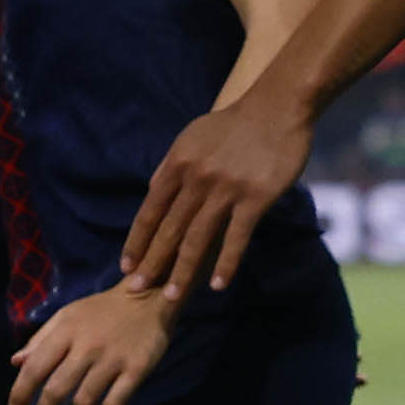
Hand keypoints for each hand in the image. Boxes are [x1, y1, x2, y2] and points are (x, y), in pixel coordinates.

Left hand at [7, 281, 177, 404]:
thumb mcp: (67, 316)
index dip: (20, 394)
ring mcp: (113, 359)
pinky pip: (115, 402)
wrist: (148, 297)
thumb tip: (16, 363)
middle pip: (57, 390)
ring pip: (85, 401)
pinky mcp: (137, 369)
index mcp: (66, 331)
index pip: (35, 368)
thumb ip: (40, 339)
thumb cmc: (101, 310)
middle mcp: (87, 346)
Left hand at [122, 92, 313, 299]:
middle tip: (138, 290)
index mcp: (178, 164)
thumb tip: (151, 190)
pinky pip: (236, 238)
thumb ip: (171, 165)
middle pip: (169, 229)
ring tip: (172, 296)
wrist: (276, 107)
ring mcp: (226, 190)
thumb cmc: (234, 123)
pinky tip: (217, 285)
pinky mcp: (255, 198)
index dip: (137, 241)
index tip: (127, 266)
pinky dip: (225, 264)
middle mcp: (197, 179)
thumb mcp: (192, 136)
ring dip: (183, 271)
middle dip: (152, 262)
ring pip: (198, 238)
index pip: (150, 211)